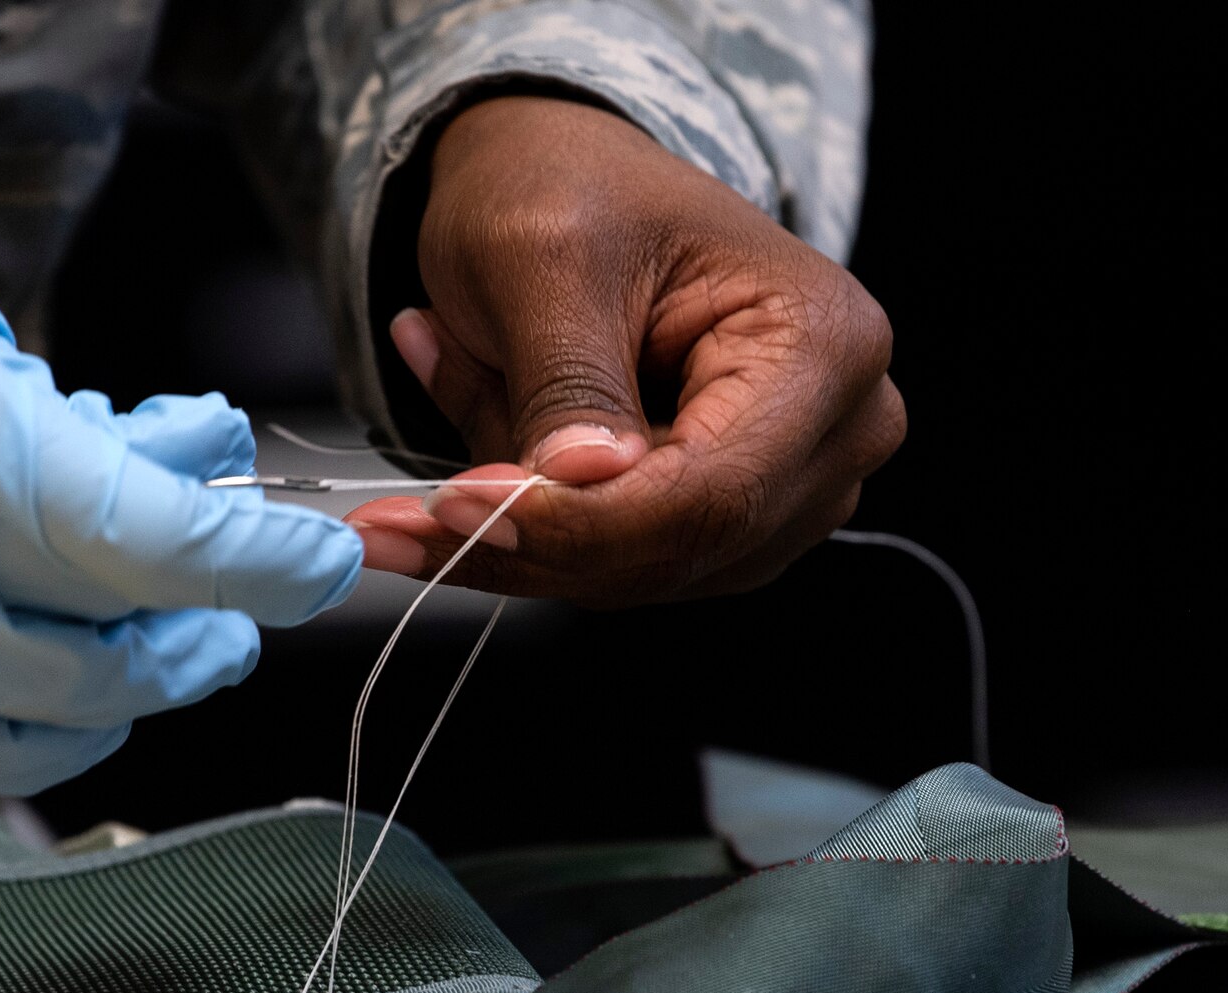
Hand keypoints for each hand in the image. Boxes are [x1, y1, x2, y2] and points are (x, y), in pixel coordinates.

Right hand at [0, 137, 359, 795]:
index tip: (315, 565)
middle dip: (187, 650)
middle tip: (225, 626)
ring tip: (139, 665)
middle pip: (85, 662)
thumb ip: (46, 408)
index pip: (137, 537)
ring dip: (103, 714)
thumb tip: (159, 465)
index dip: (252, 566)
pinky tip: (29, 697)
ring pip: (3, 740)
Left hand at [347, 97, 905, 604]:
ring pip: (637, 576)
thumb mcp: (544, 261)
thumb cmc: (566, 188)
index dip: (578, 522)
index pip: (710, 492)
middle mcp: (836, 432)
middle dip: (527, 542)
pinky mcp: (724, 521)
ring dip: (516, 537)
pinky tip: (471, 462)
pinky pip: (615, 568)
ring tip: (432, 448)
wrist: (563, 182)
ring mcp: (788, 488)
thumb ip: (567, 382)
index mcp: (823, 346)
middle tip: (391, 525)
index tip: (452, 510)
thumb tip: (580, 485)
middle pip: (678, 550)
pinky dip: (525, 533)